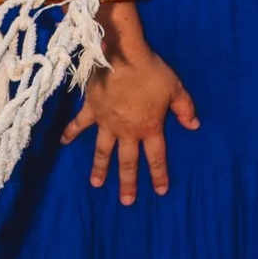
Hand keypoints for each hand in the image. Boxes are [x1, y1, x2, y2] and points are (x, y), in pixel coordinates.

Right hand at [61, 39, 198, 203]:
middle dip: (128, 182)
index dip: (159, 174)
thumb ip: (185, 109)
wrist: (123, 57)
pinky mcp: (91, 111)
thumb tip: (194, 126)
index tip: (160, 191)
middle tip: (126, 201)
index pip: (156, 157)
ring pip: (102, 151)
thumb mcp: (176, 89)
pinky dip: (70, 133)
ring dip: (99, 168)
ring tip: (96, 184)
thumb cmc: (152, 72)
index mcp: (149, 127)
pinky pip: (79, 124)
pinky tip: (63, 143)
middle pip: (127, 161)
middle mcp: (127, 131)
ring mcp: (106, 123)